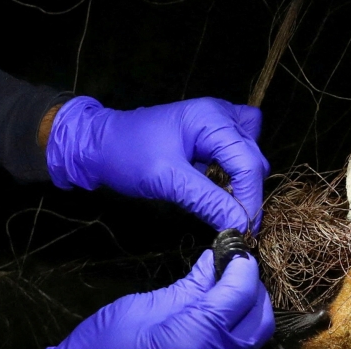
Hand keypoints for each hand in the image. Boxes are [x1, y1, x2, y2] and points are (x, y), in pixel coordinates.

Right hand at [9, 251, 274, 348]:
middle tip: (233, 279)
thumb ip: (187, 288)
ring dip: (239, 330)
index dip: (243, 269)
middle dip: (252, 297)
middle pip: (259, 326)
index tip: (237, 254)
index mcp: (194, 339)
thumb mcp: (138, 307)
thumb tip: (216, 261)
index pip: (241, 295)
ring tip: (216, 313)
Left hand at [46, 96, 269, 231]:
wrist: (97, 144)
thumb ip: (208, 201)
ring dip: (242, 183)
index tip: (244, 231)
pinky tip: (221, 185)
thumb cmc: (127, 156)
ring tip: (223, 204)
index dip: (250, 200)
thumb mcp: (166, 180)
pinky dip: (236, 171)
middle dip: (247, 193)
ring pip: (250, 157)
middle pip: (254, 160)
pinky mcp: (212, 134)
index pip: (249, 163)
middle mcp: (222, 115)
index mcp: (212, 119)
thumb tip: (241, 226)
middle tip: (233, 223)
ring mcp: (219, 122)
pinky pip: (239, 152)